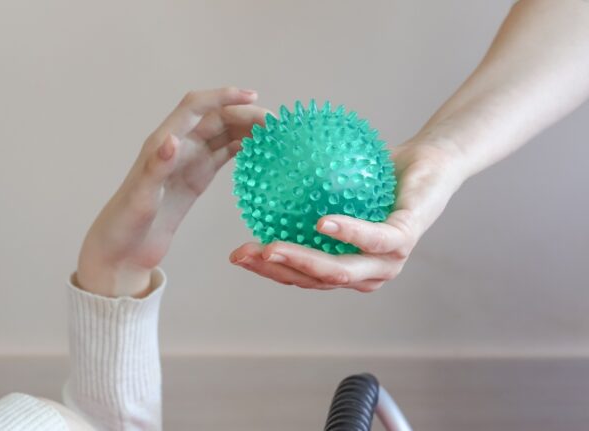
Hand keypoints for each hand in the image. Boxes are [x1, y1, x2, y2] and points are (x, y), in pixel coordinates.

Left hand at [77, 87, 268, 296]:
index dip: (223, 96)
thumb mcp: (141, 196)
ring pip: (222, 135)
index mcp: (162, 142)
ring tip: (274, 134)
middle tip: (276, 126)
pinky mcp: (195, 179)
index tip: (252, 97)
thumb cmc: (125, 223)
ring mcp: (188, 162)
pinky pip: (222, 156)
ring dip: (247, 130)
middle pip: (216, 118)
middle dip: (245, 115)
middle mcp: (177, 146)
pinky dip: (241, 149)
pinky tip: (260, 151)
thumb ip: (156, 167)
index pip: (196, 106)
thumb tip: (172, 139)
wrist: (123, 251)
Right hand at [229, 140, 467, 291]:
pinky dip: (347, 232)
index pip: (301, 278)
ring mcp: (388, 261)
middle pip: (314, 281)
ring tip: (272, 246)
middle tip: (246, 254)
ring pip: (340, 270)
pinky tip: (322, 223)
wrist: (428, 161)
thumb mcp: (333, 190)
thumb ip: (302, 197)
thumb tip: (256, 184)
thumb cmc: (378, 177)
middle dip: (276, 271)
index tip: (237, 254)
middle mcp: (366, 274)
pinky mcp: (405, 239)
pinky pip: (373, 238)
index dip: (267, 270)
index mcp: (347, 268)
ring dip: (303, 260)